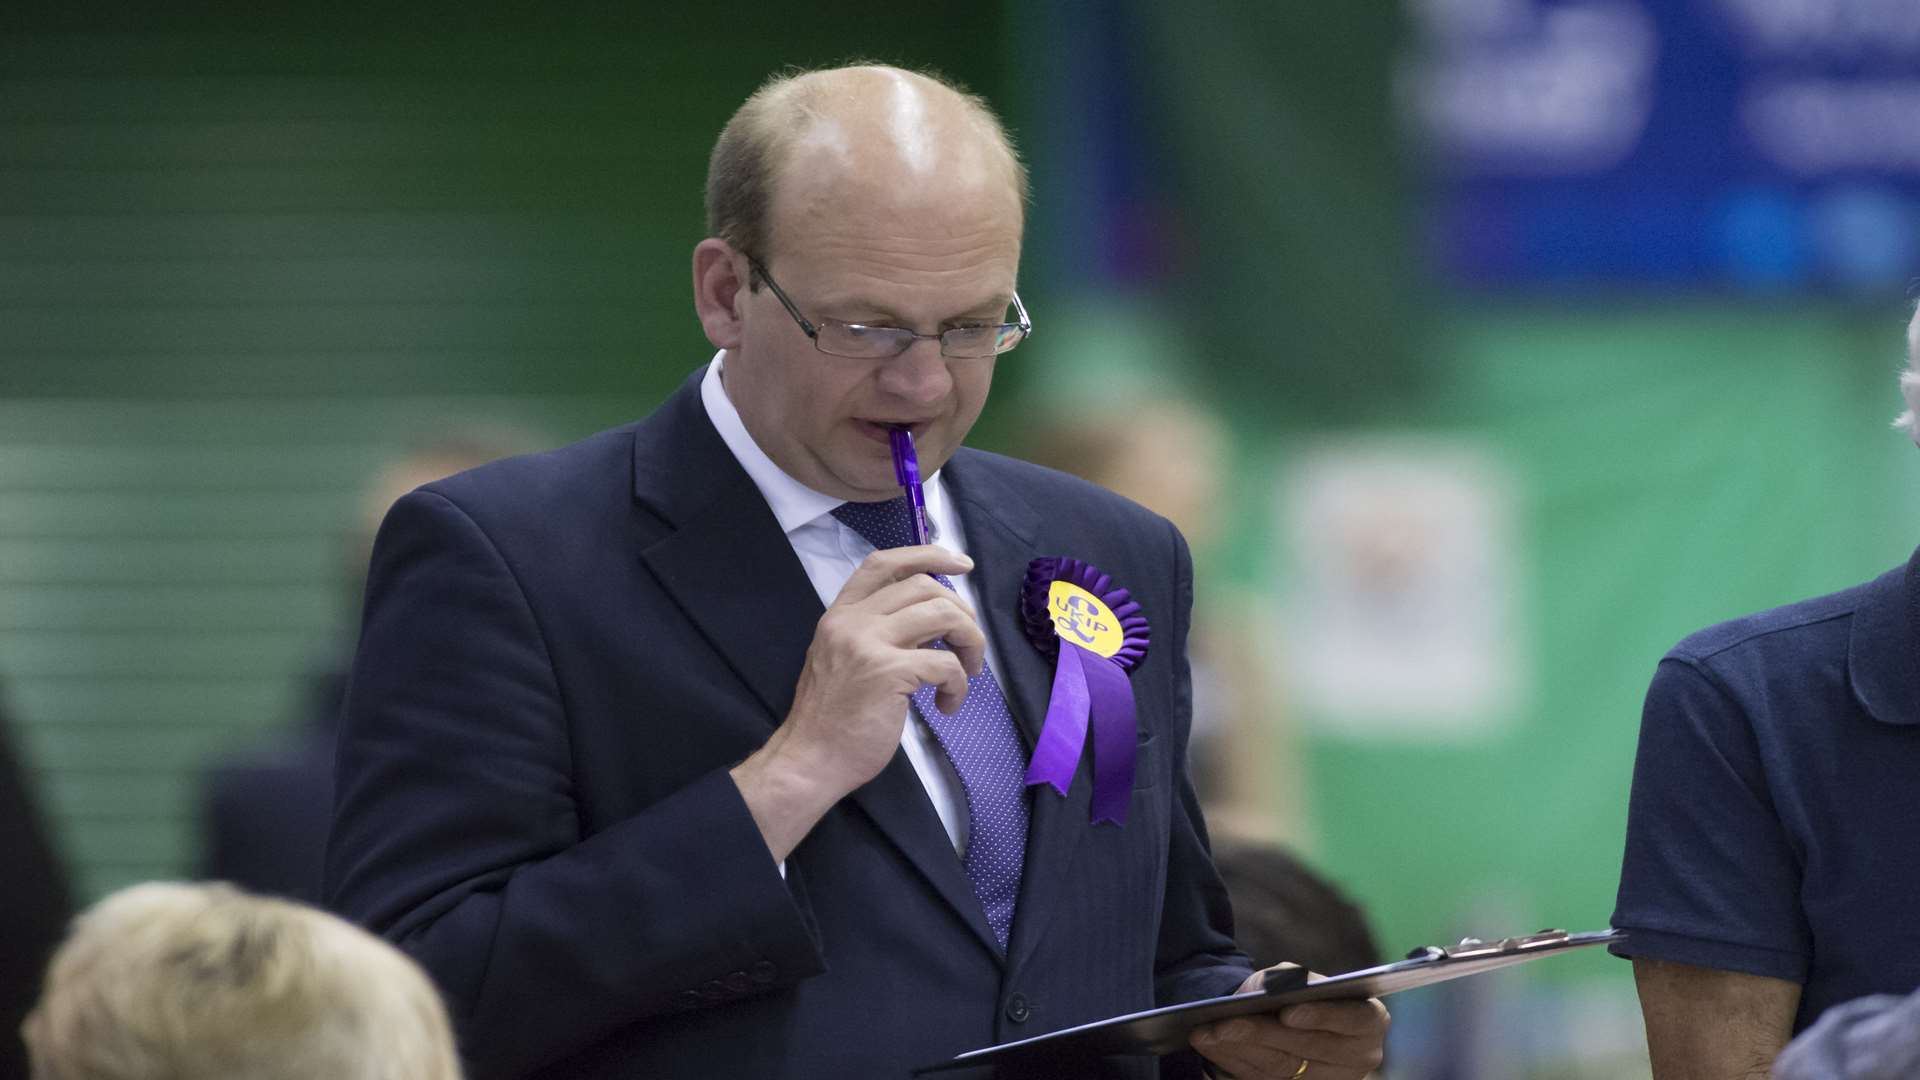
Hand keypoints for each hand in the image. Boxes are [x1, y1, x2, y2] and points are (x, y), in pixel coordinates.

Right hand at [732, 545, 984, 859]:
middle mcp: (852, 621)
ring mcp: (869, 644)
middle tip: (969, 644)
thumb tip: (931, 623)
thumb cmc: (831, 718)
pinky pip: (946, 664)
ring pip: (943, 614)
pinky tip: (948, 705)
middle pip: (925, 587)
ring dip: (970, 640)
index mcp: (840, 614)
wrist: (810, 760)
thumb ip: (875, 633)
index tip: (962, 564)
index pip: (884, 563)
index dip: (928, 555)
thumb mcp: (843, 659)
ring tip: (968, 670)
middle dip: (962, 611)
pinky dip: (959, 684)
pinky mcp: (889, 673)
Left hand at [1189, 965, 1388, 1079]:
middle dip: (1261, 1034)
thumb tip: (1266, 990)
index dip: (1320, 1015)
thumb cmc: (1298, 992)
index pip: (1351, 1019)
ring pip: (1282, 1068)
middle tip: (1223, 1023)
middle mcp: (1358, 1056)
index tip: (1287, 1012)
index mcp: (1369, 1019)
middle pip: (1306, 1048)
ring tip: (1206, 1033)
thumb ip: (1286, 978)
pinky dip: (1233, 1062)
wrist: (1291, 1019)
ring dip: (1238, 1050)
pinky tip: (1210, 1046)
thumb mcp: (1295, 977)